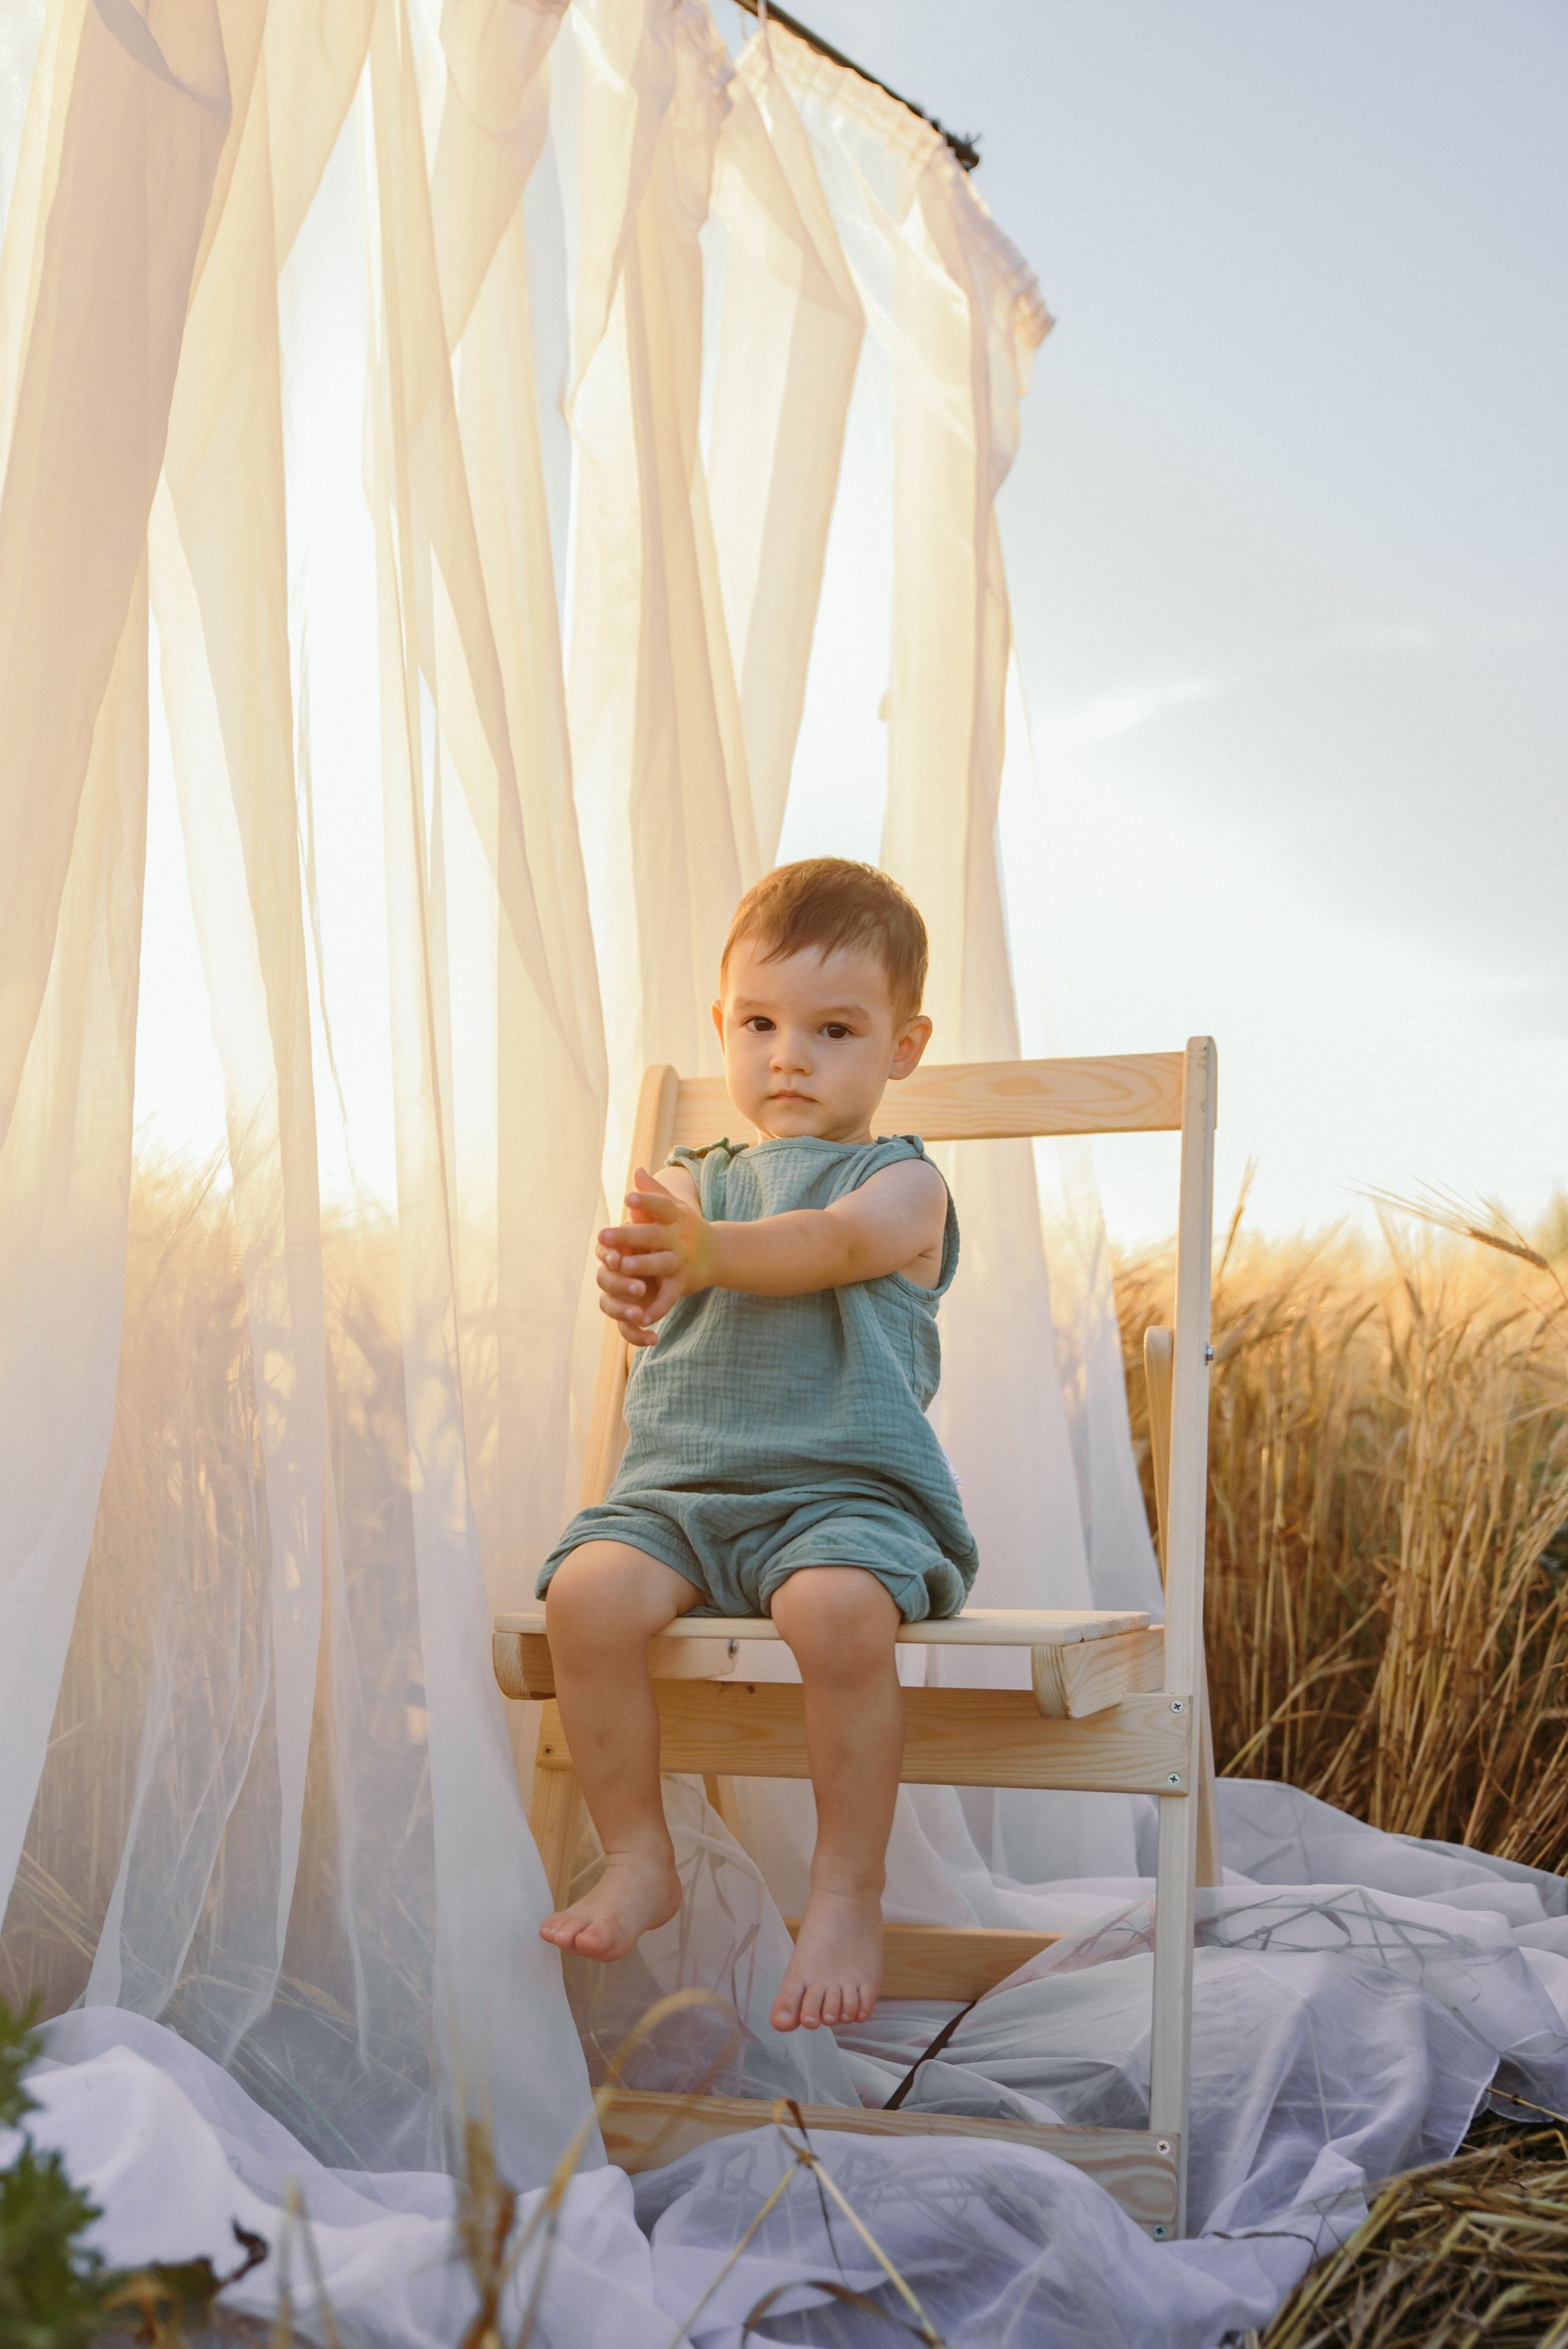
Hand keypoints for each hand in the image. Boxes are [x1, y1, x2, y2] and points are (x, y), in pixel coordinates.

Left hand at [595, 1168, 711, 1344]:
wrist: (718, 1254)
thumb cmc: (686, 1226)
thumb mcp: (674, 1207)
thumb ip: (654, 1191)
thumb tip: (636, 1170)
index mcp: (674, 1217)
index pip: (660, 1206)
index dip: (646, 1200)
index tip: (627, 1197)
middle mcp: (678, 1238)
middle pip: (652, 1235)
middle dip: (628, 1235)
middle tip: (602, 1234)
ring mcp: (680, 1262)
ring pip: (660, 1264)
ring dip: (642, 1265)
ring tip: (622, 1266)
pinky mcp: (682, 1284)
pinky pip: (669, 1297)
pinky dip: (658, 1308)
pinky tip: (642, 1316)